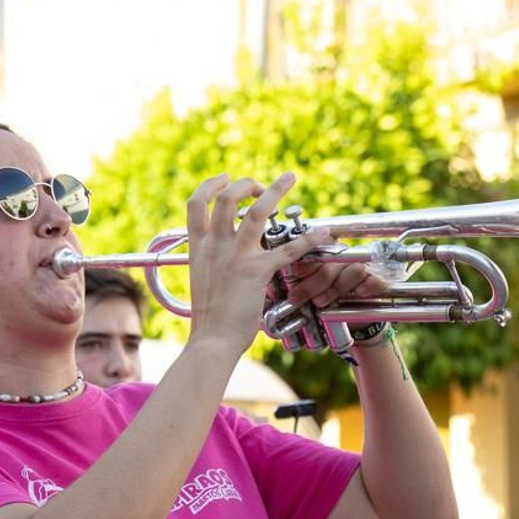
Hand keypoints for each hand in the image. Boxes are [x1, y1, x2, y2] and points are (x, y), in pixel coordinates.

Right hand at [183, 173, 337, 356]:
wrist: (211, 341)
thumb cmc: (209, 318)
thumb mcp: (201, 280)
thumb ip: (210, 261)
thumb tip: (223, 257)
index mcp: (198, 247)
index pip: (195, 203)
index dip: (210, 185)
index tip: (224, 179)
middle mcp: (215, 245)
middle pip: (226, 197)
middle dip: (245, 184)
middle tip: (260, 186)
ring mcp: (236, 256)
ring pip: (255, 211)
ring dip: (275, 191)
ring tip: (289, 178)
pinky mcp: (256, 271)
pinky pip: (287, 249)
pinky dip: (308, 239)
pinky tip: (322, 233)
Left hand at [282, 257, 388, 309]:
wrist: (348, 322)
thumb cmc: (321, 302)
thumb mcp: (305, 291)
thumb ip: (295, 283)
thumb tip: (277, 286)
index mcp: (327, 253)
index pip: (319, 247)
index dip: (307, 259)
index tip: (294, 272)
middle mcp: (344, 257)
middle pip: (333, 260)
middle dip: (313, 281)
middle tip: (297, 297)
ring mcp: (361, 268)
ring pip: (353, 269)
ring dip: (335, 287)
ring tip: (320, 303)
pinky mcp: (376, 281)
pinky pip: (374, 280)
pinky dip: (367, 286)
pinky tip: (358, 294)